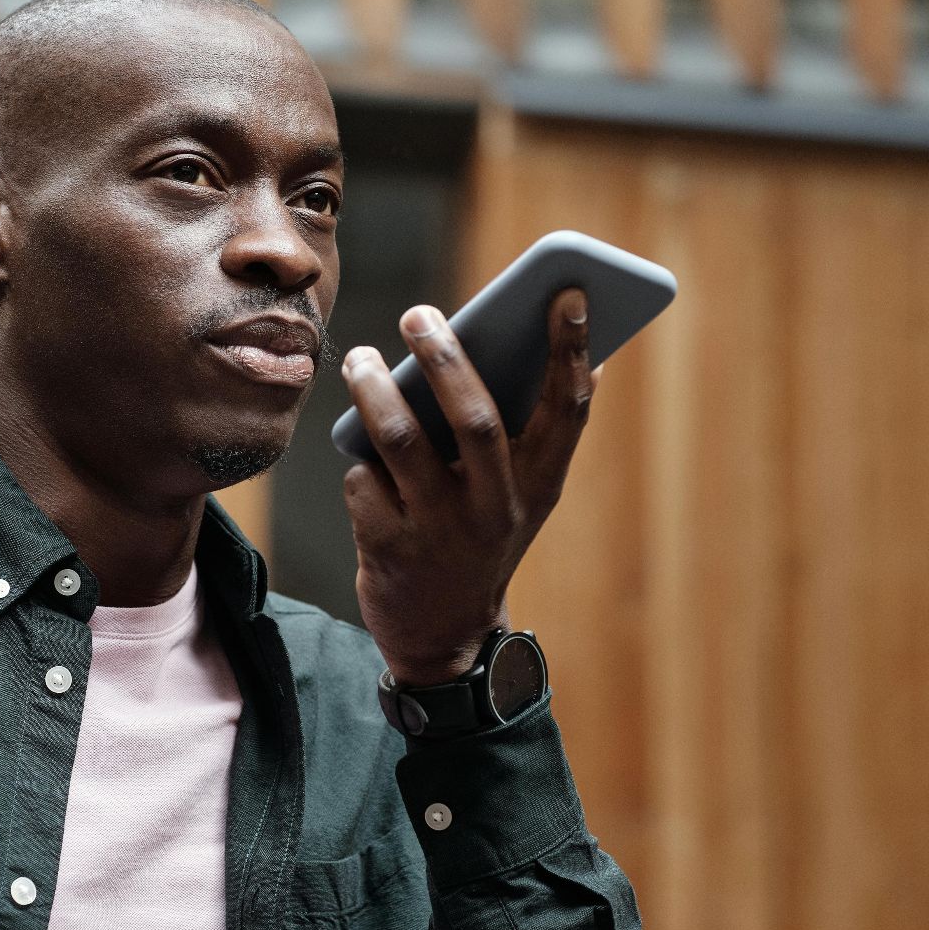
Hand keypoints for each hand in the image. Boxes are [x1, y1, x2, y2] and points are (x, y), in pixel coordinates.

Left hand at [341, 288, 600, 685]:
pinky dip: (357, 461)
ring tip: (358, 358)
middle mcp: (497, 509)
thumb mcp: (519, 495)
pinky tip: (358, 455)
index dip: (571, 349)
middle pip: (474, 420)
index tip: (566, 293)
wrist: (445, 636)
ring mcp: (442, 532)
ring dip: (377, 392)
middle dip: (446, 358)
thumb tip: (555, 350)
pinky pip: (364, 481)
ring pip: (403, 443)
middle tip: (418, 313)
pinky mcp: (389, 550)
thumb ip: (529, 432)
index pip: (566, 410)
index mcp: (540, 486)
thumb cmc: (480, 536)